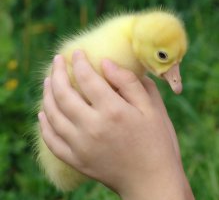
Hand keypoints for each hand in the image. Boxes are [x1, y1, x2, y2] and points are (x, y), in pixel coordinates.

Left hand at [38, 51, 193, 199]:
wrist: (152, 180)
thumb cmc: (158, 141)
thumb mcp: (152, 108)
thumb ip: (129, 83)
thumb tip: (106, 63)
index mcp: (114, 111)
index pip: (87, 78)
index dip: (79, 62)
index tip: (77, 52)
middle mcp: (93, 127)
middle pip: (64, 94)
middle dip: (57, 73)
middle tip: (57, 60)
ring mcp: (81, 146)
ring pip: (53, 114)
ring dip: (47, 94)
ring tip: (48, 81)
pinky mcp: (76, 160)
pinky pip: (52, 140)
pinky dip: (44, 124)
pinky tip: (44, 113)